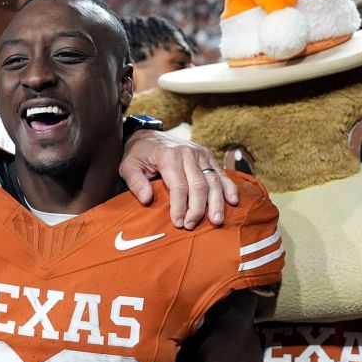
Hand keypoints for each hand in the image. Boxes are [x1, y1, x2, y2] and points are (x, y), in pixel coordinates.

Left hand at [120, 129, 238, 229]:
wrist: (149, 135)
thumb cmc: (138, 155)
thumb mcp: (128, 167)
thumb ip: (136, 183)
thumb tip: (146, 200)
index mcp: (169, 156)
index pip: (179, 186)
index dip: (180, 206)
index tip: (178, 223)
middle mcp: (188, 153)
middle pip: (199, 185)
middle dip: (197, 209)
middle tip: (191, 226)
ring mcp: (200, 153)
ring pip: (214, 180)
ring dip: (216, 202)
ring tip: (216, 221)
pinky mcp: (208, 156)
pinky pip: (221, 173)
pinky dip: (229, 187)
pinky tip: (233, 202)